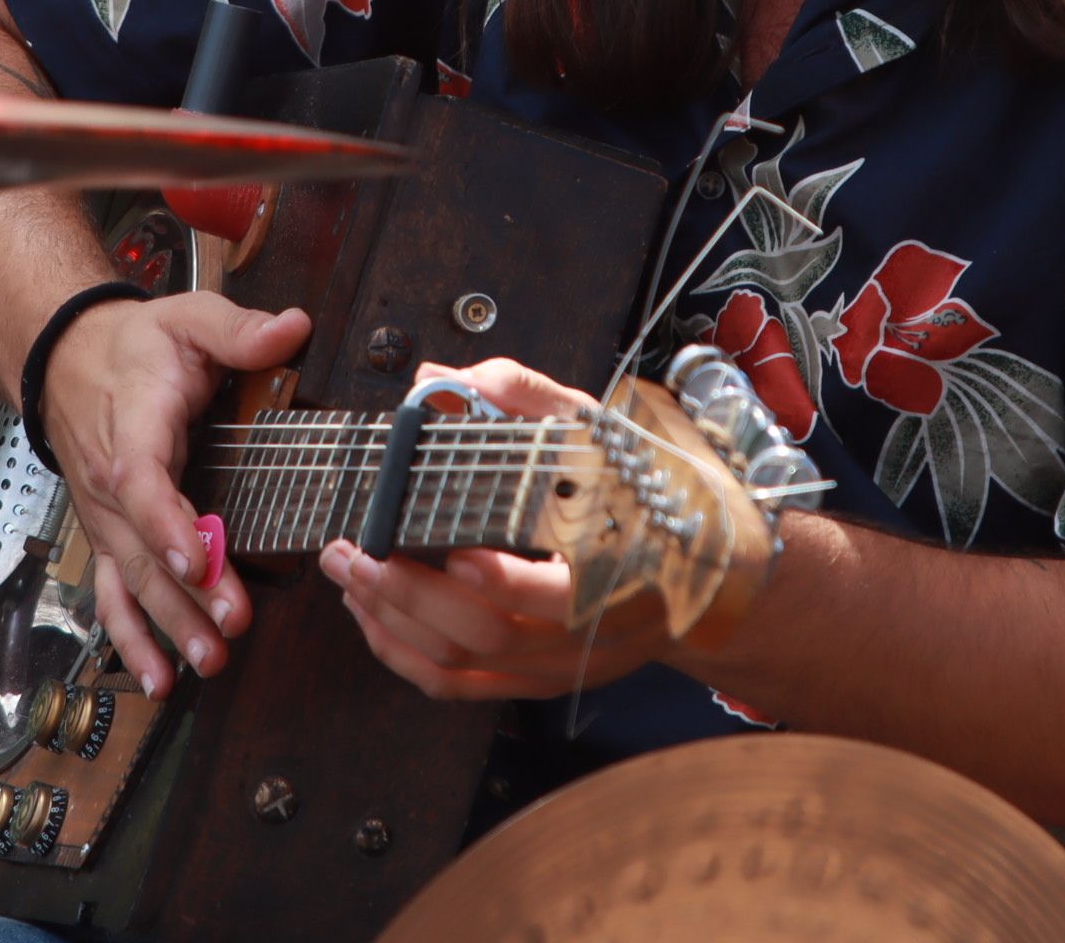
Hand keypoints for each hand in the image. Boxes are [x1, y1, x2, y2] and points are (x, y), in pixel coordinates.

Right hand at [35, 291, 310, 699]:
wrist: (66, 362)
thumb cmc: (130, 348)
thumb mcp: (186, 318)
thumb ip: (239, 329)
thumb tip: (291, 329)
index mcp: (133, 429)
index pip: (142, 483)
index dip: (168, 524)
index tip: (198, 560)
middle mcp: (112, 486)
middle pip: (144, 550)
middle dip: (186, 598)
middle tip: (229, 628)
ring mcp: (106, 520)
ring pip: (131, 582)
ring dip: (166, 628)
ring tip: (205, 663)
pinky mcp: (108, 538)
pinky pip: (113, 596)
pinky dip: (130, 641)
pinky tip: (158, 679)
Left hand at [319, 357, 673, 702]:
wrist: (715, 571)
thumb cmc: (660, 493)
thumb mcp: (605, 430)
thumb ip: (523, 398)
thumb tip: (439, 380)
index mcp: (629, 565)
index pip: (565, 594)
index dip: (508, 583)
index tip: (457, 554)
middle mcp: (595, 630)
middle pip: (495, 635)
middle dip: (412, 596)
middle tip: (355, 553)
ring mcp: (564, 663)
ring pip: (469, 664)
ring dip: (396, 623)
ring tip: (349, 573)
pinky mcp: (538, 679)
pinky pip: (461, 684)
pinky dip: (407, 657)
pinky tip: (373, 616)